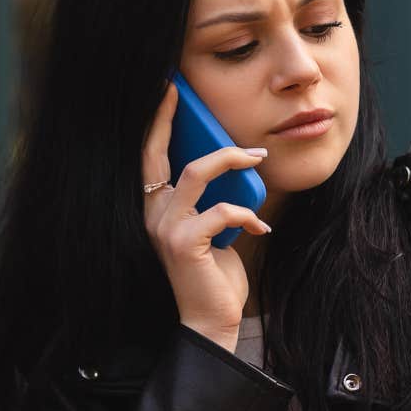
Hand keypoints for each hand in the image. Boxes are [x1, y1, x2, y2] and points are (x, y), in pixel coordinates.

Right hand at [141, 81, 271, 350]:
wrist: (211, 320)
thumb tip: (237, 162)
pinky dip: (247, 214)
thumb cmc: (213, 274)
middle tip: (184, 92)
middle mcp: (152, 214)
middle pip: (160, 153)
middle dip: (171, 118)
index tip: (168, 90)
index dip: (155, 122)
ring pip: (197, 172)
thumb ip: (213, 199)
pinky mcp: (184, 243)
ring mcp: (165, 228)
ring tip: (258, 157)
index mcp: (155, 208)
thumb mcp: (212, 229)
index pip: (149, 157)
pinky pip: (221, 211)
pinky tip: (261, 227)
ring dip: (232, 160)